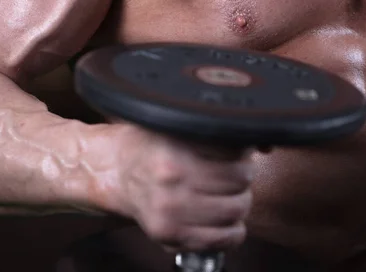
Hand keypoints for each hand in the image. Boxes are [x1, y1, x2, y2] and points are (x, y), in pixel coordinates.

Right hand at [110, 123, 254, 252]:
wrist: (115, 172)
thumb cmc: (146, 147)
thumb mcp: (173, 128)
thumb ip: (207, 131)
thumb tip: (250, 137)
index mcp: (173, 156)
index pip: (235, 160)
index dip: (242, 156)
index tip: (238, 154)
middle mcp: (171, 186)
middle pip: (238, 184)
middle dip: (242, 177)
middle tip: (233, 173)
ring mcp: (170, 215)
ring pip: (235, 211)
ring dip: (238, 202)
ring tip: (227, 194)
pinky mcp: (171, 236)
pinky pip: (223, 239)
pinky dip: (233, 230)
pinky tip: (223, 218)